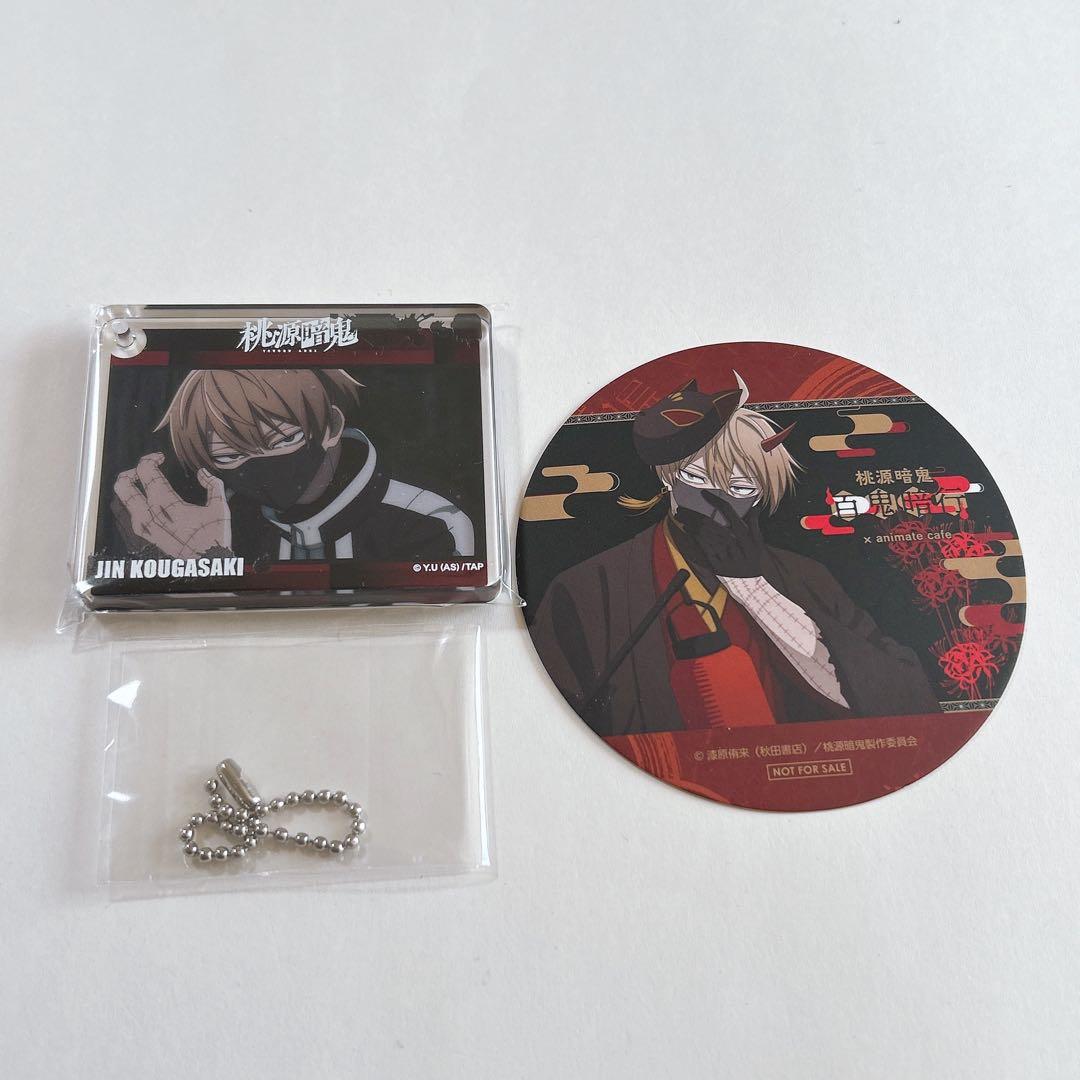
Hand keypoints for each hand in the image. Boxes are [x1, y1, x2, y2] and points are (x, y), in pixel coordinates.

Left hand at [112, 453, 231, 557]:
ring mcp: (146, 527)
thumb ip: (213, 485)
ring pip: (123, 502)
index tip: (160, 458)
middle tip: (144, 470)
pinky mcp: (146, 537)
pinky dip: (133, 506)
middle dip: (131, 471)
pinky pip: (130, 517)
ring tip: (142, 486)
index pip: (146, 472)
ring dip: (130, 489)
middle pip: (124, 485)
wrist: (208, 566)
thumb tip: (202, 472)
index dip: (150, 459)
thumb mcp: (220, 508)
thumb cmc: (215, 537)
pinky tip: (144, 505)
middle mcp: (151, 515)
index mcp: (168, 504)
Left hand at [675, 495, 764, 577]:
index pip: (727, 511)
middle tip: (682, 508)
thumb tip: (754, 508)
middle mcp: (732, 541)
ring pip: (703, 534)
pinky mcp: (716, 563)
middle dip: (693, 514)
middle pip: (709, 523)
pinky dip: (693, 538)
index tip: (704, 494)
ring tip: (681, 517)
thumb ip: (754, 523)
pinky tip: (687, 530)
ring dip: (690, 524)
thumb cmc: (756, 558)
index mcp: (743, 532)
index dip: (714, 500)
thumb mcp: (759, 539)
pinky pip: (702, 548)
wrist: (755, 581)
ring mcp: (723, 553)